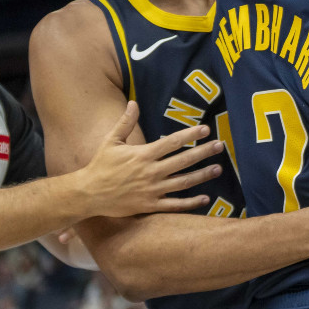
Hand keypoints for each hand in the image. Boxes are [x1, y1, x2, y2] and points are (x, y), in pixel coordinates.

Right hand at [80, 102, 219, 218]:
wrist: (87, 194)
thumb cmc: (100, 165)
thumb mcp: (110, 141)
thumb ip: (125, 122)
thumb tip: (133, 102)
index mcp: (142, 155)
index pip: (172, 142)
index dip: (190, 135)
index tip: (206, 130)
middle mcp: (150, 172)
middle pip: (183, 161)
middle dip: (203, 153)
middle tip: (220, 146)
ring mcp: (152, 190)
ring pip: (183, 182)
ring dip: (202, 176)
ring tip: (218, 168)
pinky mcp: (150, 205)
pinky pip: (174, 205)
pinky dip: (191, 203)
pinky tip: (205, 198)